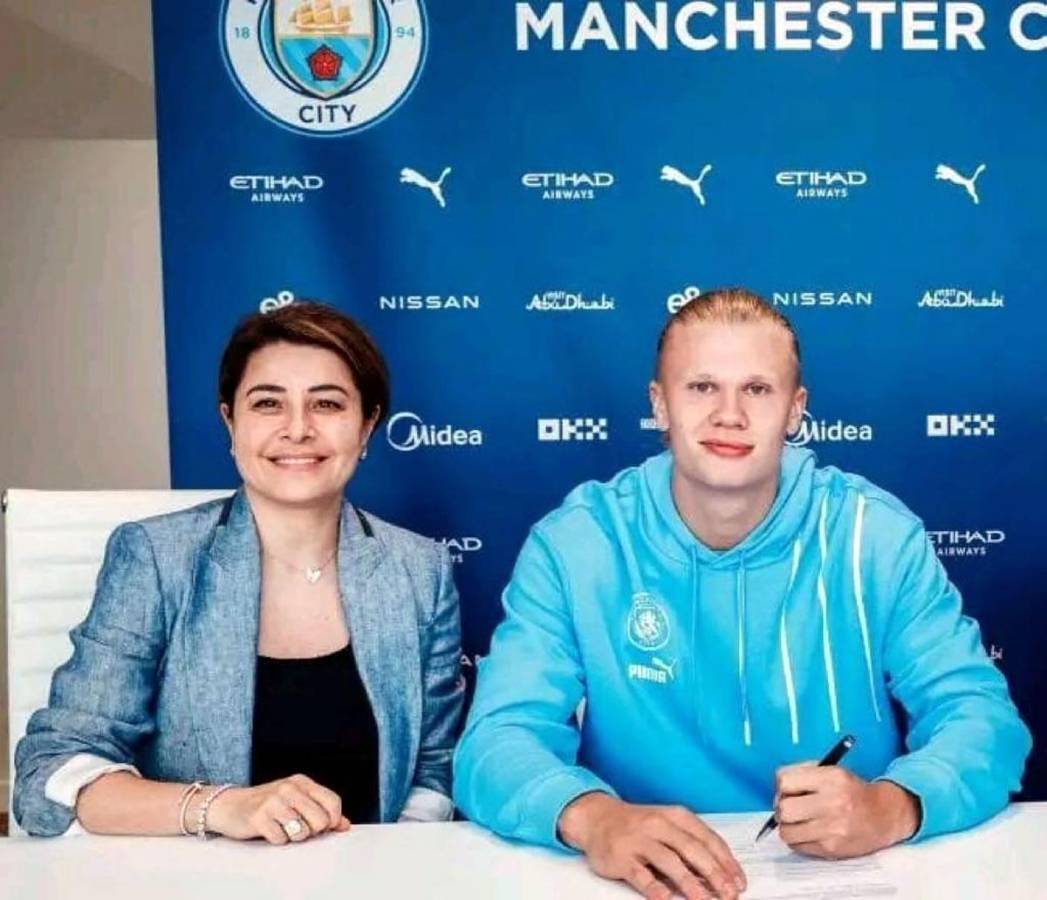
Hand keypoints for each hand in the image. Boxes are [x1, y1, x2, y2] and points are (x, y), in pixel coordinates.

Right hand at [202, 774, 350, 843]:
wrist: (229, 805)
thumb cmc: (267, 804)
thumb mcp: (296, 800)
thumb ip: (320, 810)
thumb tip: (344, 825)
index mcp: (302, 782)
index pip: (332, 801)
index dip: (334, 819)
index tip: (326, 827)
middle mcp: (289, 788)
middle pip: (320, 819)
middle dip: (313, 831)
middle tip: (301, 828)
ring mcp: (273, 801)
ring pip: (302, 832)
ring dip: (294, 837)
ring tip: (284, 828)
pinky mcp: (258, 817)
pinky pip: (280, 839)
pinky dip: (277, 840)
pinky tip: (269, 830)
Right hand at [558, 793, 745, 899]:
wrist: (597, 817)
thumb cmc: (638, 824)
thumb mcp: (666, 823)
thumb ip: (690, 843)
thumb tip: (719, 873)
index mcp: (675, 816)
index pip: (707, 838)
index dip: (726, 861)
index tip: (739, 881)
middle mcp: (658, 825)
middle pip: (692, 850)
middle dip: (714, 874)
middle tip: (729, 894)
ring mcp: (639, 840)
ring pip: (670, 862)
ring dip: (690, 884)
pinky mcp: (621, 856)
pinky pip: (641, 875)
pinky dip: (655, 888)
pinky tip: (666, 898)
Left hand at [775, 763, 919, 858]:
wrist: (884, 815)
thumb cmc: (852, 791)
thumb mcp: (832, 771)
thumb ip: (803, 774)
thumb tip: (777, 788)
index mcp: (831, 778)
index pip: (785, 781)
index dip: (782, 785)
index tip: (788, 788)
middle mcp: (833, 803)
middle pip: (784, 808)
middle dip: (782, 807)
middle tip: (790, 807)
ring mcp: (832, 828)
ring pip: (787, 831)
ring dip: (788, 826)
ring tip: (798, 821)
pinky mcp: (832, 848)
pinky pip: (798, 846)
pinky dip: (798, 839)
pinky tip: (808, 831)